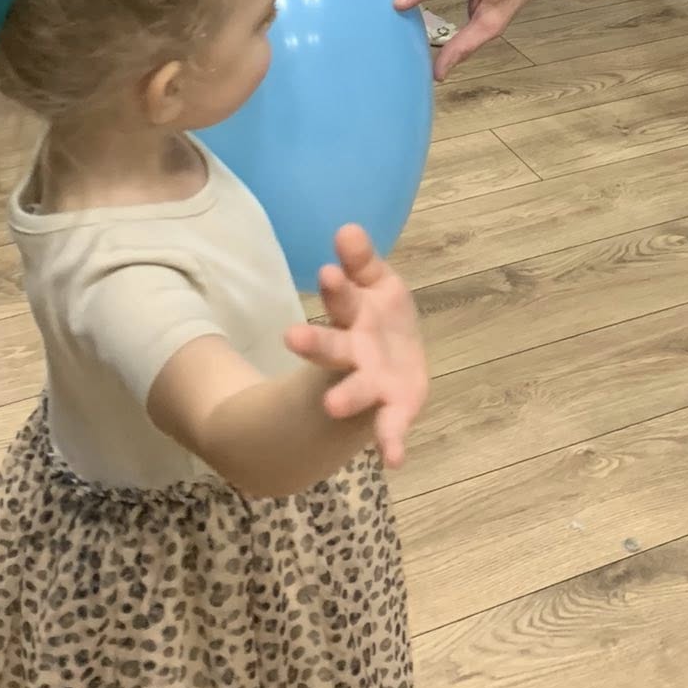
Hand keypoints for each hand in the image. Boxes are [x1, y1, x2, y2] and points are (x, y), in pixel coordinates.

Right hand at [282, 226, 427, 468]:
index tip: (329, 271)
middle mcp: (356, 351)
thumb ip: (363, 262)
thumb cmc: (380, 321)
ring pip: (355, 388)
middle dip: (315, 342)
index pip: (343, 298)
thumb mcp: (377, 286)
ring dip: (345, 395)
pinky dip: (391, 443)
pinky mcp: (393, 409)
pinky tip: (396, 460)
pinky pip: (389, 428)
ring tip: (332, 406)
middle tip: (292, 336)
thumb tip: (348, 227)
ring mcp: (372, 382)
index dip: (337, 287)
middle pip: (333, 346)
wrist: (395, 371)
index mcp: (356, 315)